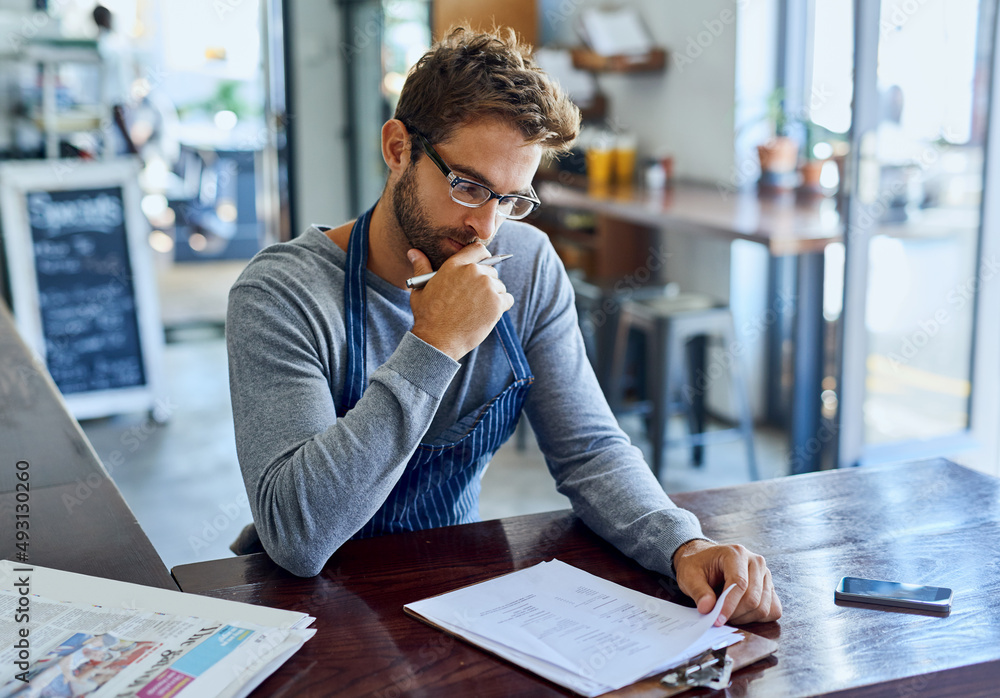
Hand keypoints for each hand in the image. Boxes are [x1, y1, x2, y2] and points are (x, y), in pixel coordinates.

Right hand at [408, 243, 513, 360]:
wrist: (438, 340)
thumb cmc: (427, 316)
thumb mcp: (420, 288)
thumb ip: (421, 267)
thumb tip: (413, 252)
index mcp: (455, 265)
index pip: (478, 249)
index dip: (482, 257)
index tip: (481, 267)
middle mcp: (473, 272)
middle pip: (491, 270)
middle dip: (486, 282)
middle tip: (475, 297)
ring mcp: (487, 287)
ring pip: (500, 286)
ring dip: (493, 295)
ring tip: (478, 309)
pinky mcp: (497, 303)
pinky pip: (507, 299)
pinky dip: (501, 307)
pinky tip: (487, 314)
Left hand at [672, 539, 781, 625]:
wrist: (706, 560)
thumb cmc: (698, 566)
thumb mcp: (689, 575)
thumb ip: (698, 591)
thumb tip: (707, 608)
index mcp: (736, 553)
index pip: (739, 584)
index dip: (729, 606)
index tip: (717, 620)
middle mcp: (756, 561)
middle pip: (753, 598)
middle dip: (735, 614)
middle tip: (718, 617)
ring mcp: (766, 574)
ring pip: (764, 607)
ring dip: (745, 618)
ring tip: (727, 613)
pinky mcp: (770, 587)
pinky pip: (773, 610)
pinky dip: (757, 618)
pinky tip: (741, 613)